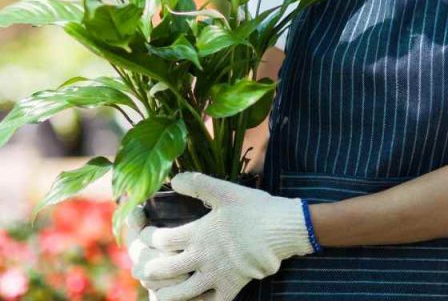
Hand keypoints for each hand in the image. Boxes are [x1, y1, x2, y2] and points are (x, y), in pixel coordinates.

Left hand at [134, 172, 313, 300]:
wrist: (284, 229)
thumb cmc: (256, 208)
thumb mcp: (227, 191)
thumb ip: (199, 184)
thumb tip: (174, 178)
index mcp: (199, 232)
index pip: (160, 239)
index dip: (147, 236)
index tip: (146, 233)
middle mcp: (202, 256)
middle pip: (162, 269)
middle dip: (147, 268)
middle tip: (141, 267)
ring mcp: (216, 274)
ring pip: (179, 293)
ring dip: (164, 292)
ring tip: (158, 290)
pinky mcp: (232, 286)